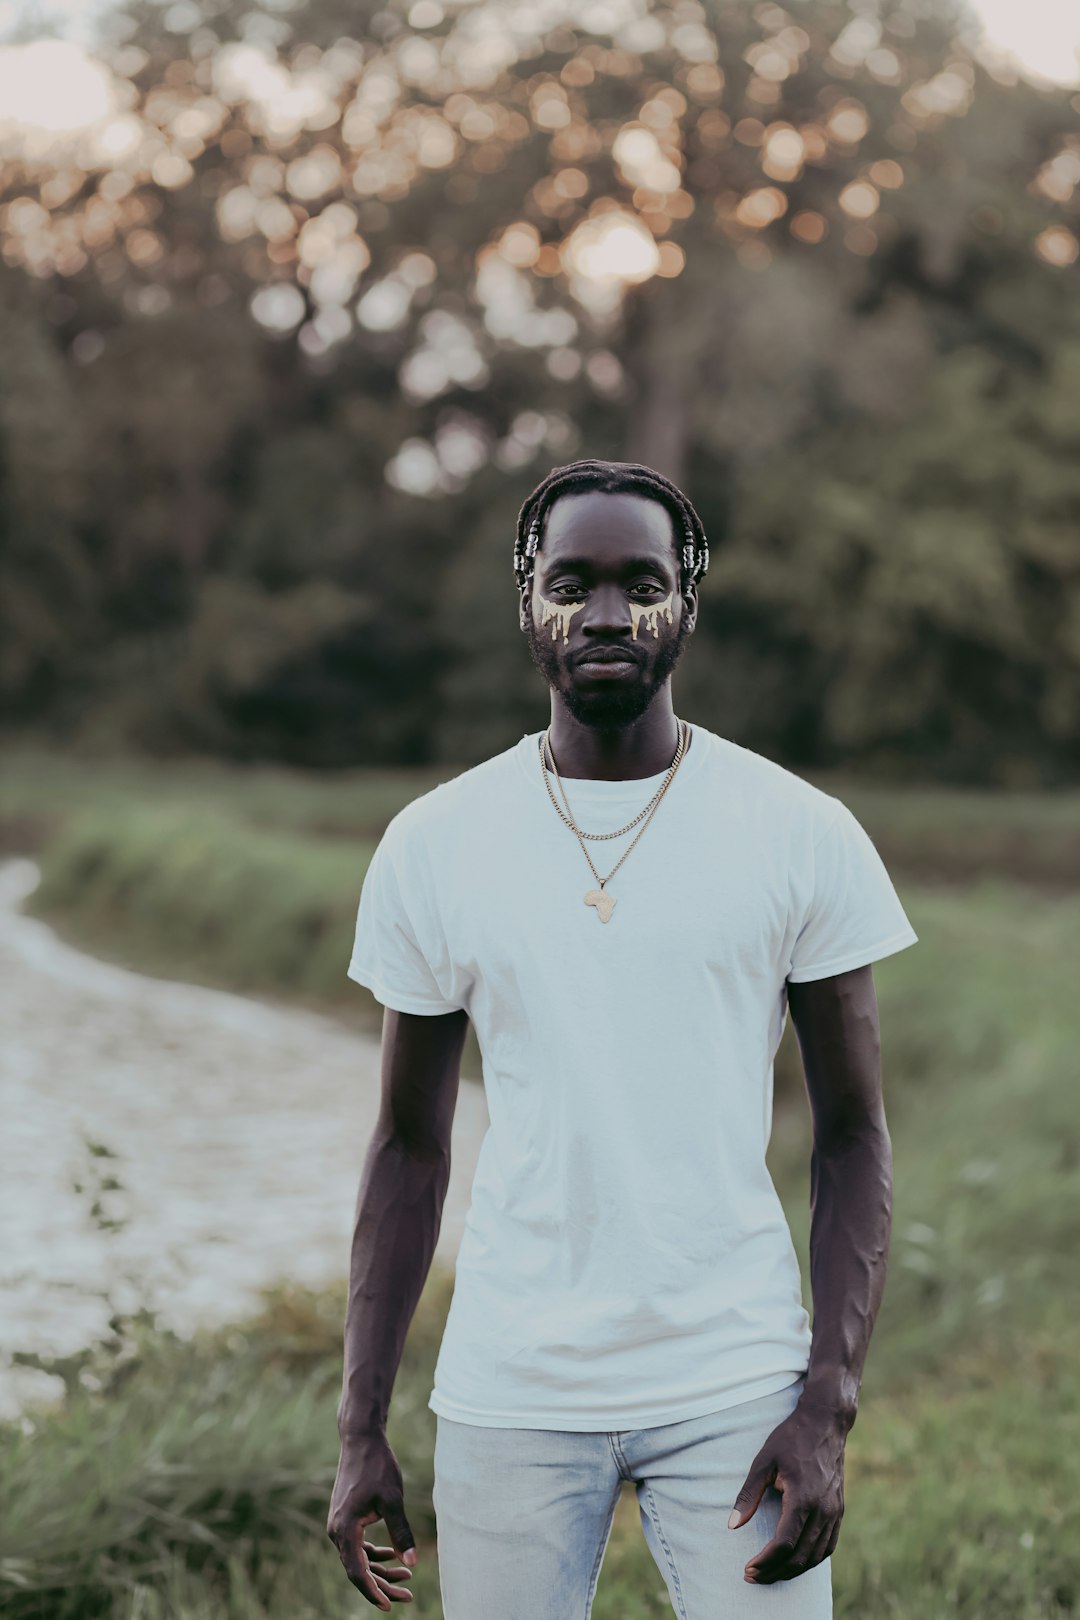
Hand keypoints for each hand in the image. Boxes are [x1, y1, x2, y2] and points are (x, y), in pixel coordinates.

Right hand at [327, 1430, 417, 1608]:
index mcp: (345, 1529)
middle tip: (407, 1597)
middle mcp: (336, 1530)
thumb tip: (411, 1563)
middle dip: (382, 1585)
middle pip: (358, 1569)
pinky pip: (357, 1546)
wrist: (361, 1439)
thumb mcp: (393, 1500)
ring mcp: (339, 1525)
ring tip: (406, 1578)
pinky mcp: (344, 1519)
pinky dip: (375, 1554)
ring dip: (380, 1570)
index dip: (373, 1592)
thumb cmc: (378, 1466)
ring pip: (358, 1559)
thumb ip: (401, 1532)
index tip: (389, 1606)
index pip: (357, 1572)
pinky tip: (394, 1557)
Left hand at [726, 1396, 846, 1584]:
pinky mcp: (840, 1510)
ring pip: (816, 1556)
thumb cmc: (791, 1439)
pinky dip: (812, 1560)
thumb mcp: (763, 1461)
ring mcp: (834, 1512)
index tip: (748, 1568)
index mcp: (803, 1498)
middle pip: (800, 1557)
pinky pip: (828, 1546)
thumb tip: (732, 1526)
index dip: (765, 1562)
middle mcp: (823, 1510)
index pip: (784, 1544)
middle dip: (775, 1572)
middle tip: (753, 1577)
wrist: (825, 1422)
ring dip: (793, 1570)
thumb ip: (748, 1495)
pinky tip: (796, 1561)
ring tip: (770, 1574)